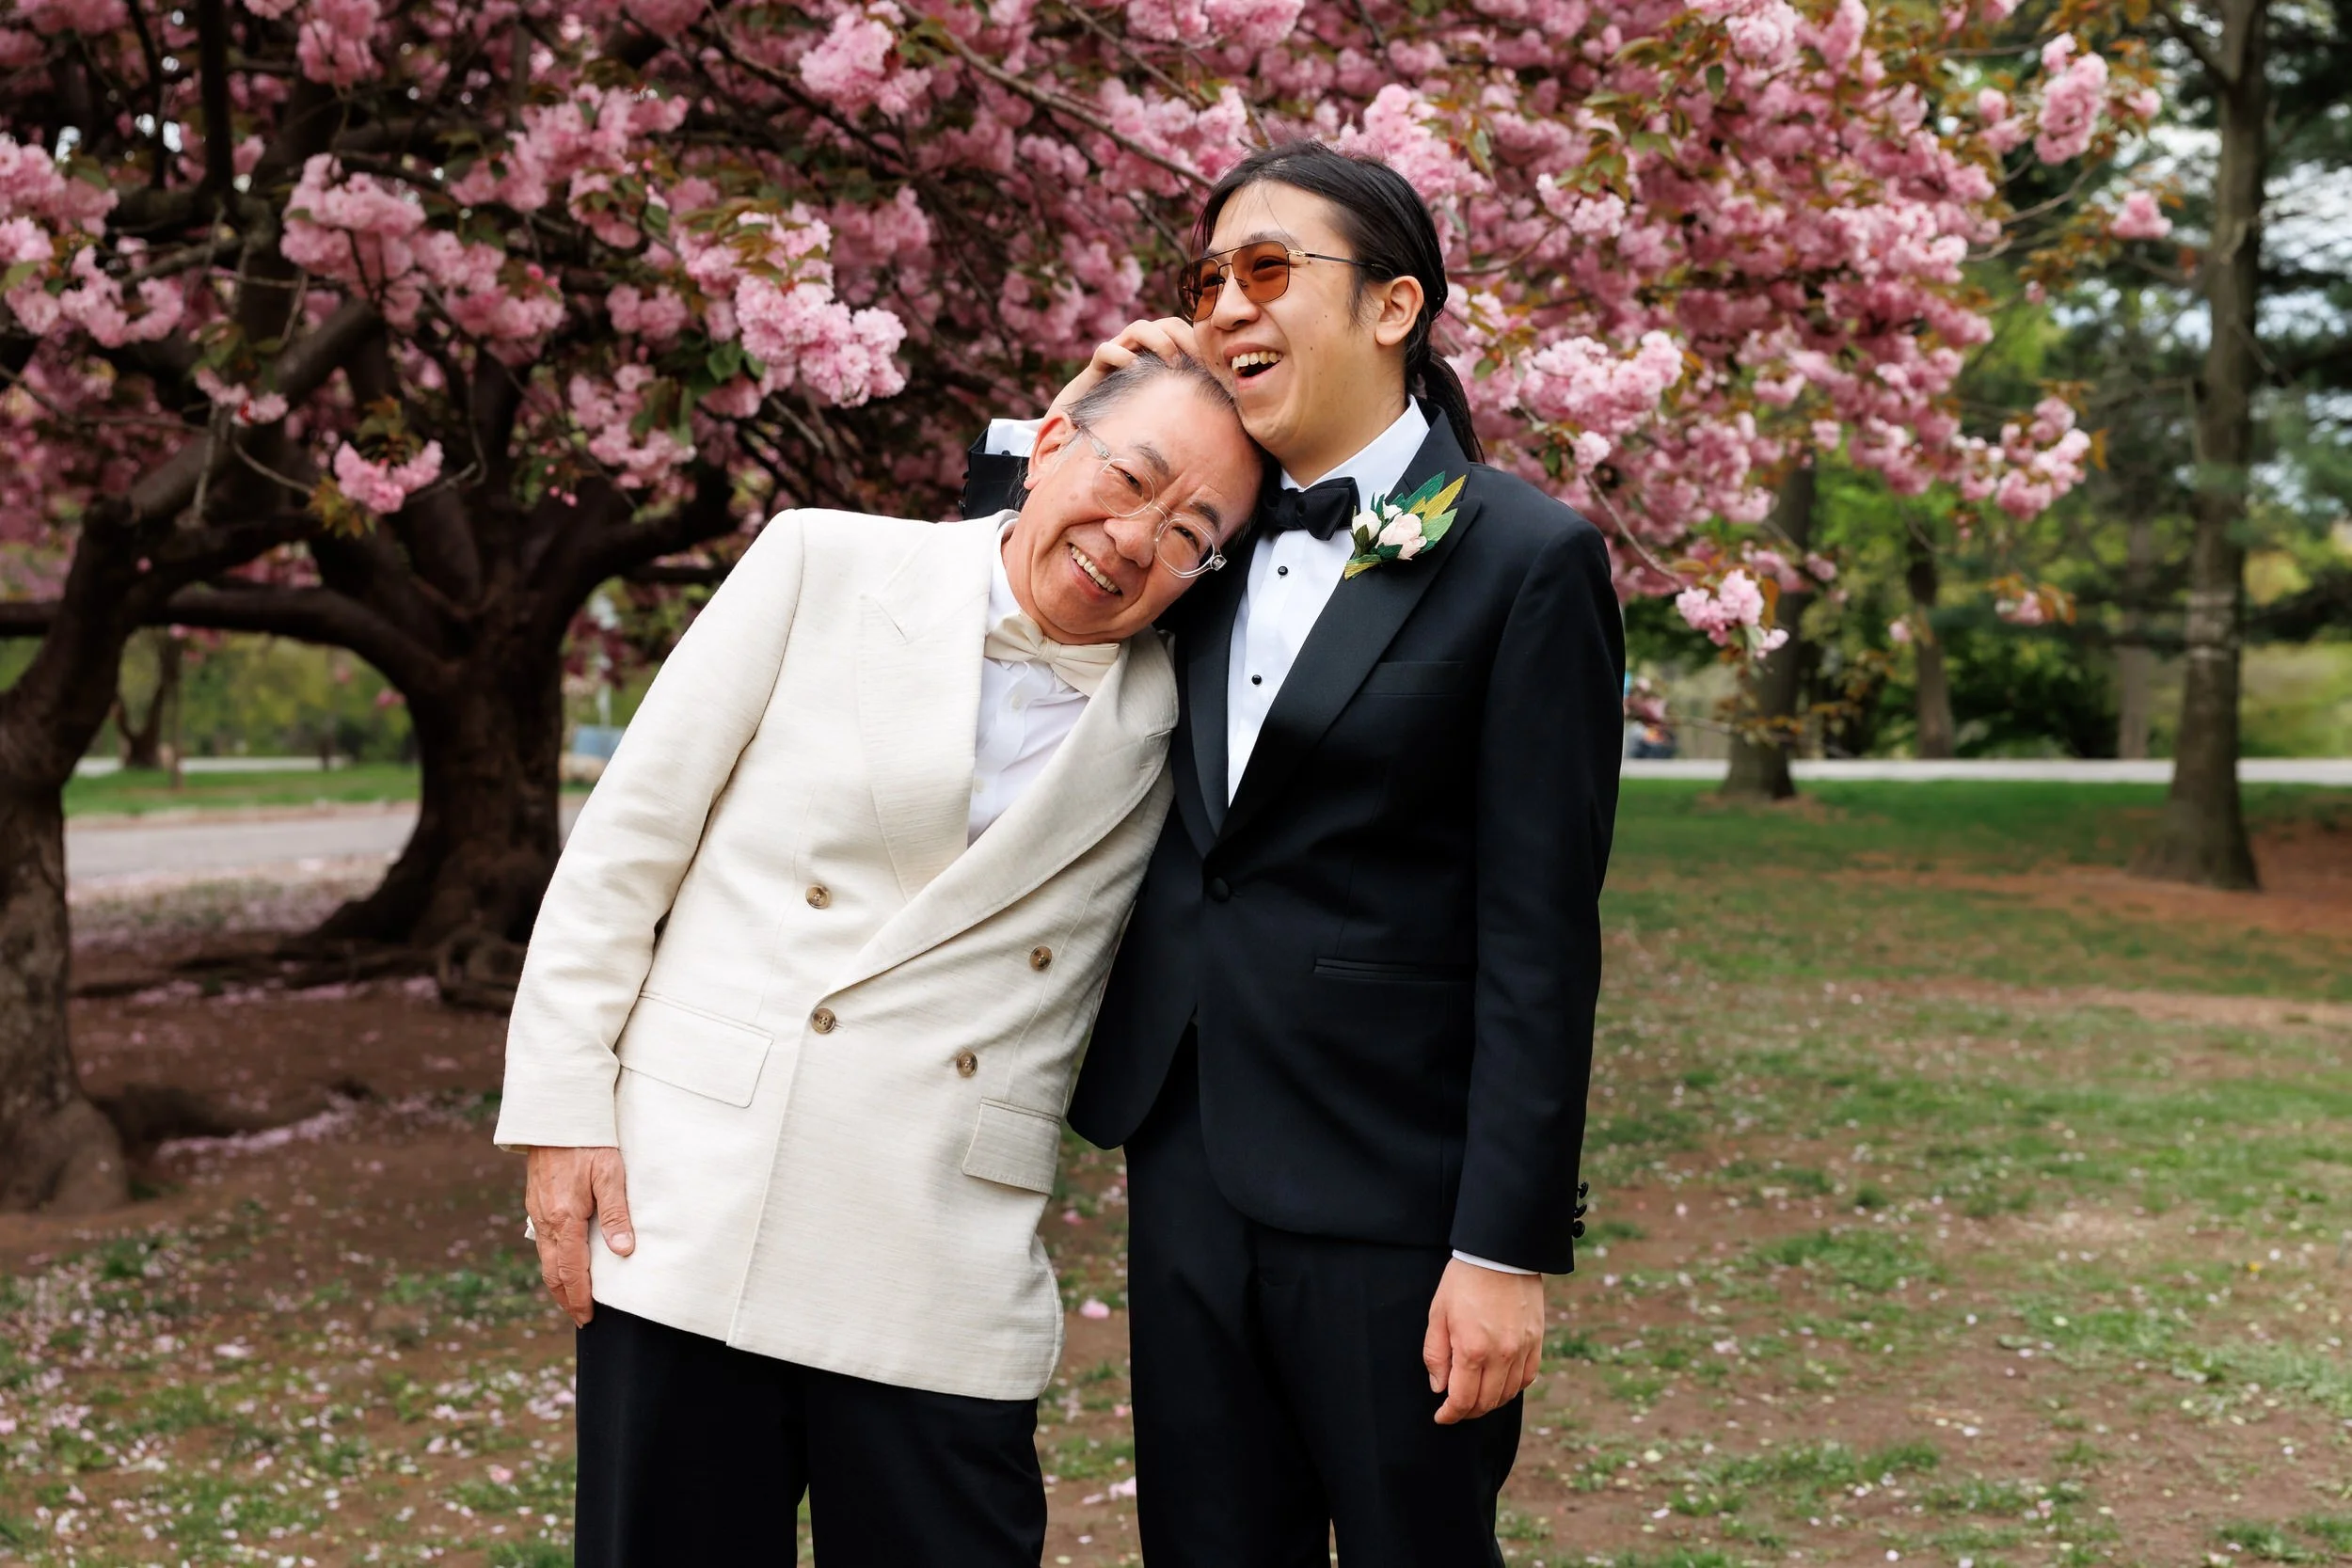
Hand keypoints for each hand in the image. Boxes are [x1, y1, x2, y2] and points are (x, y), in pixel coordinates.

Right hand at [524, 1145, 634, 1326]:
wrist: (555, 1117)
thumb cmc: (588, 1143)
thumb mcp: (610, 1175)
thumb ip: (616, 1215)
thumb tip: (623, 1252)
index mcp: (565, 1218)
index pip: (572, 1271)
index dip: (580, 1297)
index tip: (587, 1317)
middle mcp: (546, 1220)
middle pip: (553, 1272)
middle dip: (566, 1298)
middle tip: (580, 1317)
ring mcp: (537, 1212)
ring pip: (545, 1258)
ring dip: (558, 1281)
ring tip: (572, 1298)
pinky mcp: (535, 1203)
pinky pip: (542, 1242)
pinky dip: (552, 1261)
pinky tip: (563, 1263)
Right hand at [1044, 318, 1203, 419]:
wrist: (1087, 424)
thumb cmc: (1135, 416)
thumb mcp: (1167, 406)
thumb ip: (1190, 400)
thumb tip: (1226, 410)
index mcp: (1159, 352)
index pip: (1184, 331)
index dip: (1200, 342)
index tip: (1215, 365)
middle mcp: (1139, 347)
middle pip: (1166, 324)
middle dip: (1186, 338)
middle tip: (1199, 362)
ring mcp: (1118, 353)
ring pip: (1138, 328)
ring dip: (1160, 341)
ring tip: (1173, 364)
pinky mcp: (1097, 367)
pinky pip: (1106, 350)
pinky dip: (1122, 356)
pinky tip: (1136, 372)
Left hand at [1423, 1259, 1545, 1424]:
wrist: (1501, 1253)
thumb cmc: (1464, 1280)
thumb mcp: (1438, 1314)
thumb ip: (1435, 1354)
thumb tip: (1439, 1387)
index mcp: (1471, 1350)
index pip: (1462, 1400)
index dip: (1449, 1415)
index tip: (1441, 1417)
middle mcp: (1500, 1355)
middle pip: (1486, 1403)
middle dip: (1467, 1412)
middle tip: (1455, 1408)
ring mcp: (1522, 1349)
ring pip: (1508, 1394)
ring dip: (1490, 1402)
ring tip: (1475, 1397)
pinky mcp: (1536, 1341)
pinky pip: (1527, 1378)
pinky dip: (1512, 1388)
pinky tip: (1500, 1383)